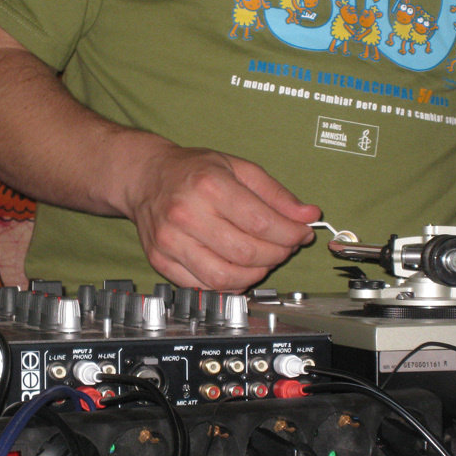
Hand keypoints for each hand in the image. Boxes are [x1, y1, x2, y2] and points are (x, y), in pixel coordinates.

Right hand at [126, 144, 320, 291]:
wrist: (146, 178)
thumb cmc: (193, 170)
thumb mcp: (238, 168)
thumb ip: (276, 194)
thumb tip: (308, 215)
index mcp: (209, 186)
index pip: (261, 222)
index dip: (290, 233)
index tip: (302, 233)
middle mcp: (187, 215)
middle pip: (246, 253)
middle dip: (277, 255)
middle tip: (285, 246)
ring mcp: (170, 242)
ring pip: (225, 277)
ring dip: (255, 274)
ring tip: (263, 259)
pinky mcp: (161, 261)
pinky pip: (204, 287)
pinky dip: (229, 285)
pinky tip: (238, 269)